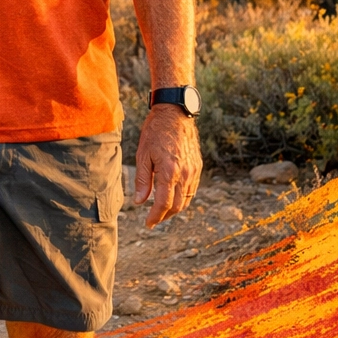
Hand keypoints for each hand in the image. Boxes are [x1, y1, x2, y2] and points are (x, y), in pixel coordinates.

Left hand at [133, 104, 202, 227]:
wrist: (175, 114)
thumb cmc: (155, 132)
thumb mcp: (142, 154)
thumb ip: (142, 180)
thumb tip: (139, 202)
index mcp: (169, 172)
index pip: (163, 204)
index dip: (155, 217)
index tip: (148, 223)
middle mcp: (184, 174)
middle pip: (177, 206)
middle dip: (164, 216)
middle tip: (153, 219)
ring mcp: (194, 171)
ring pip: (186, 200)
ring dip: (174, 209)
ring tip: (161, 210)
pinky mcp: (198, 166)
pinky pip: (192, 189)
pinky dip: (182, 198)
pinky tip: (172, 196)